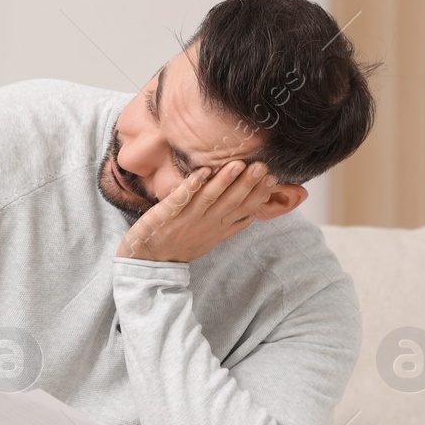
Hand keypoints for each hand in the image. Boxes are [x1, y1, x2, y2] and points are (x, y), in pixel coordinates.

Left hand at [116, 159, 279, 262]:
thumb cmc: (181, 246)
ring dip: (223, 181)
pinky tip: (202, 172)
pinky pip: (181, 198)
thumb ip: (231, 226)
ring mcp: (186, 219)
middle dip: (247, 184)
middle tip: (262, 166)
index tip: (275, 178)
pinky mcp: (167, 215)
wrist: (149, 261)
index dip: (259, 194)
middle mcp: (206, 223)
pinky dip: (191, 185)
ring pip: (209, 198)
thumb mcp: (211, 239)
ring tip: (237, 164)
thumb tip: (252, 216)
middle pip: (231, 202)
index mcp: (218, 227)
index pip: (244, 209)